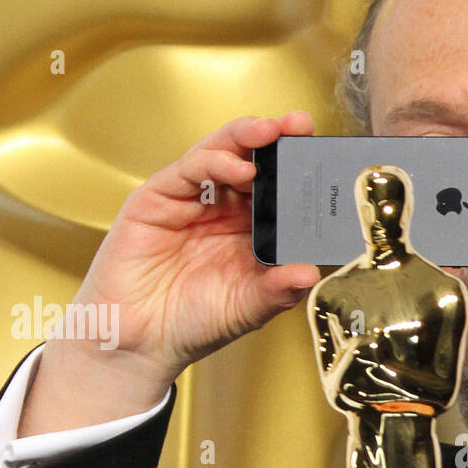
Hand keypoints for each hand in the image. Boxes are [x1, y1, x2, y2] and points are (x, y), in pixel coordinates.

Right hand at [18, 113, 323, 432]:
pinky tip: (238, 166)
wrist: (141, 341)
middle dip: (277, 141)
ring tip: (272, 132)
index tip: (326, 158)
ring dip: (247, 139)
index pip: (279, 189)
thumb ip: (278, 290)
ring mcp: (190, 201)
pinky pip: (189, 171)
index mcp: (250, 231)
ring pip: (221, 155)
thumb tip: (311, 272)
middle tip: (301, 126)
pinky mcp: (157, 198)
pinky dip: (214, 162)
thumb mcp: (248, 308)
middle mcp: (222, 210)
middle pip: (252, 161)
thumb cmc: (194, 322)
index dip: (299, 171)